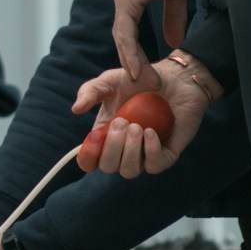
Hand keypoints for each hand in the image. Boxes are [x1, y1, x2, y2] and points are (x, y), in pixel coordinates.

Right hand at [73, 54, 217, 176]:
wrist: (174, 78)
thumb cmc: (140, 80)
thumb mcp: (110, 81)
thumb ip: (90, 91)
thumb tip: (76, 109)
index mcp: (105, 136)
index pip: (89, 161)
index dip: (87, 156)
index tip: (95, 136)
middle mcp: (123, 150)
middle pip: (108, 167)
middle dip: (112, 147)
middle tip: (122, 122)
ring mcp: (144, 155)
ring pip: (129, 171)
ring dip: (130, 151)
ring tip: (137, 127)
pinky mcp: (166, 155)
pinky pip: (154, 166)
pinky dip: (150, 151)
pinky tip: (151, 132)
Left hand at [112, 0, 195, 80]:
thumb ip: (173, 18)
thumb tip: (175, 41)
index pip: (128, 32)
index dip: (136, 53)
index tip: (147, 72)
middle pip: (122, 38)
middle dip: (134, 63)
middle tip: (147, 83)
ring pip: (121, 38)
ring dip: (133, 62)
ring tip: (145, 81)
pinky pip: (125, 32)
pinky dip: (131, 51)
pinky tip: (138, 68)